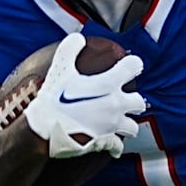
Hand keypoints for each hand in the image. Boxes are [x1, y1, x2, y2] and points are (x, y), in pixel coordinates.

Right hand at [25, 33, 145, 158]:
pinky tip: (113, 146)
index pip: (134, 67)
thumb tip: (77, 38)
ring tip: (118, 121)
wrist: (45, 130)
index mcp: (109, 84)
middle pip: (139, 102)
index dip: (132, 64)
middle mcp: (116, 105)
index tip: (128, 66)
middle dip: (134, 100)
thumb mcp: (59, 69)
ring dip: (128, 123)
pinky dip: (116, 146)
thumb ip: (70, 50)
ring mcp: (112, 125)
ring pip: (133, 127)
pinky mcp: (105, 142)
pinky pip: (117, 146)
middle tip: (123, 98)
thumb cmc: (53, 99)